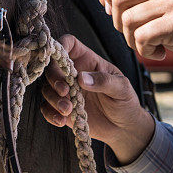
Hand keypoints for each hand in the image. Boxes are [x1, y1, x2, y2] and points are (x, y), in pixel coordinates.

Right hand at [41, 34, 154, 164]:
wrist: (124, 128)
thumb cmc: (125, 102)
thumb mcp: (122, 88)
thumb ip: (104, 81)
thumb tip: (81, 77)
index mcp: (88, 61)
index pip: (69, 44)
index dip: (60, 45)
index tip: (60, 58)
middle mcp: (73, 74)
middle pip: (52, 66)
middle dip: (54, 78)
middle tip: (65, 91)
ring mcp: (67, 92)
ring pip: (47, 88)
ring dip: (53, 98)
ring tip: (68, 110)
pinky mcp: (62, 109)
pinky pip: (47, 108)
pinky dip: (50, 114)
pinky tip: (61, 120)